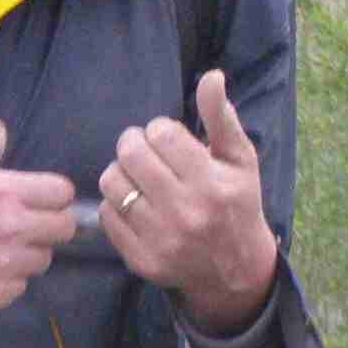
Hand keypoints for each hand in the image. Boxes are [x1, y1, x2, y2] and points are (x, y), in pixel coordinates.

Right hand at [0, 122, 78, 322]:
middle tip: (21, 225)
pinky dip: (5, 280)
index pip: (62, 192)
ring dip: (26, 254)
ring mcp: (4, 266)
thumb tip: (0, 129)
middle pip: (64, 229)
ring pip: (42, 260)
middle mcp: (11, 228)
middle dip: (48, 224)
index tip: (36, 199)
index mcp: (2, 191)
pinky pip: (19, 287)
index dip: (52, 195)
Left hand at [97, 70, 278, 334]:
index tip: (168, 141)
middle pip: (131, 154)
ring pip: (113, 184)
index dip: (159, 130)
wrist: (235, 271)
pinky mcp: (141, 260)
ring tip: (137, 176)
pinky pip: (107, 215)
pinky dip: (115, 203)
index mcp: (211, 182)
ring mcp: (160, 239)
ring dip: (120, 172)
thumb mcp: (240, 159)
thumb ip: (222, 117)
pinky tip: (134, 203)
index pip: (161, 134)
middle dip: (134, 144)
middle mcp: (185, 212)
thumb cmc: (237, 204)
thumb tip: (211, 77)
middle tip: (143, 151)